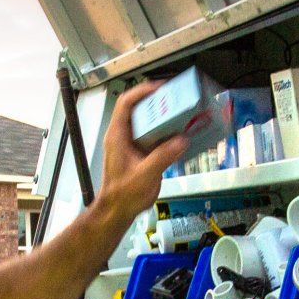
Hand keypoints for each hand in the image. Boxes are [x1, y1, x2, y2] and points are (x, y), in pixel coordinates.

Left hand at [96, 80, 189, 223]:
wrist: (117, 210)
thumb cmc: (124, 195)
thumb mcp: (145, 175)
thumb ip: (163, 157)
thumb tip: (181, 140)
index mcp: (117, 136)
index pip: (126, 103)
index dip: (142, 91)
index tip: (160, 88)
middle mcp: (123, 136)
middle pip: (138, 110)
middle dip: (157, 103)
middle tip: (175, 101)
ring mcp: (131, 145)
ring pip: (146, 123)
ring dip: (163, 118)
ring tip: (180, 115)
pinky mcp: (139, 153)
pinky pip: (153, 137)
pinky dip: (165, 134)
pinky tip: (178, 136)